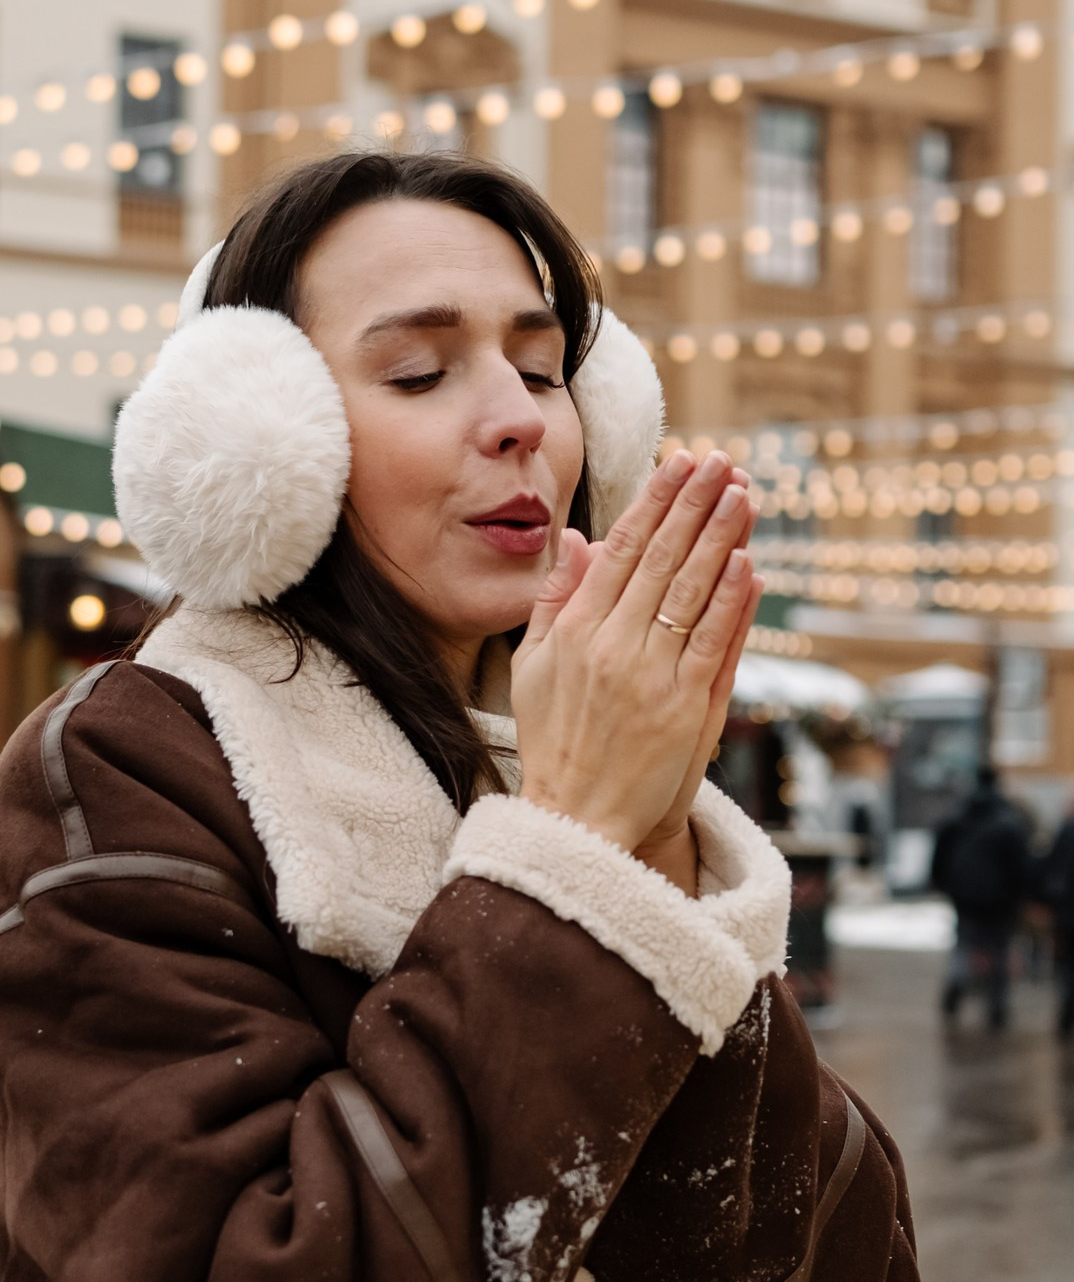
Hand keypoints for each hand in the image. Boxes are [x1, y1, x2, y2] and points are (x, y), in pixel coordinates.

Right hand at [512, 450, 759, 858]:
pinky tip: (749, 562)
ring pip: (694, 592)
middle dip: (694, 504)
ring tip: (744, 494)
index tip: (678, 463)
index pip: (623, 549)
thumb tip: (577, 540)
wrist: (577, 820)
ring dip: (722, 538)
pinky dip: (733, 602)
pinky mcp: (686, 709)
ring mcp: (652, 677)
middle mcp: (613, 647)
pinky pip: (714, 643)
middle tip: (722, 461)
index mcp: (575, 631)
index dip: (654, 502)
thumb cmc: (553, 743)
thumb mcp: (531, 667)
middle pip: (663, 559)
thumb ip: (554, 600)